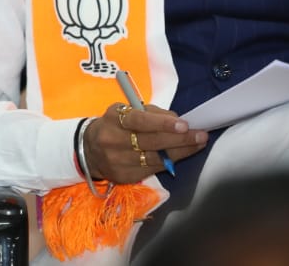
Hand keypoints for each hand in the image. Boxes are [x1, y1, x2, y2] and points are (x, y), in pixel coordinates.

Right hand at [84, 101, 208, 183]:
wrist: (88, 150)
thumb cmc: (114, 126)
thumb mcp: (124, 112)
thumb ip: (150, 114)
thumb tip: (177, 120)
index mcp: (113, 120)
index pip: (139, 121)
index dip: (163, 124)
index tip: (184, 125)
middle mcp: (113, 141)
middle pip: (151, 142)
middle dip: (180, 139)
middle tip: (200, 135)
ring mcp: (117, 161)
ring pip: (155, 159)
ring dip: (180, 152)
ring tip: (198, 144)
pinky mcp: (124, 177)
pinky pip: (152, 170)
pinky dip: (169, 162)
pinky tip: (181, 155)